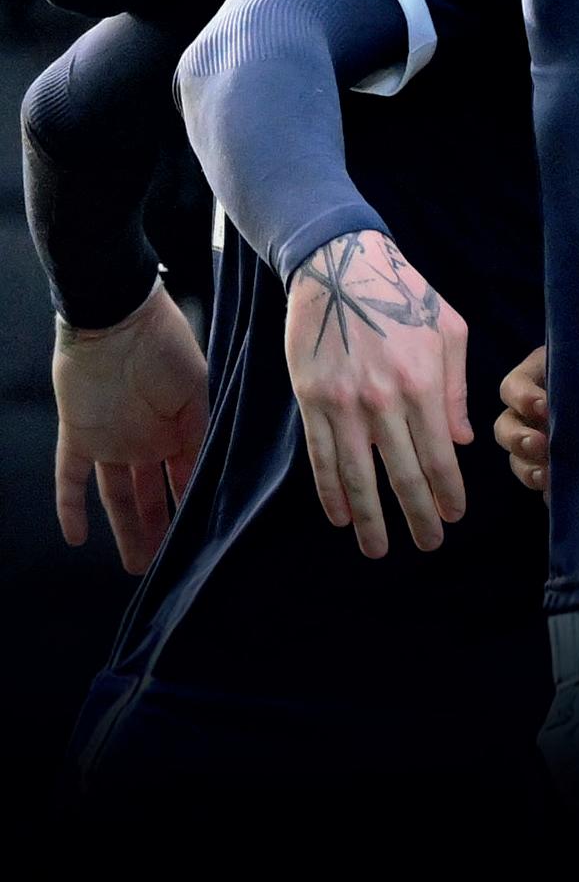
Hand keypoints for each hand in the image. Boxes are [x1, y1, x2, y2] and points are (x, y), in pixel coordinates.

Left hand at [52, 284, 207, 575]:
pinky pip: (69, 477)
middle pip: (151, 496)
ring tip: (135, 564)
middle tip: (164, 568)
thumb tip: (206, 483)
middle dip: (158, 531)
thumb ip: (199, 437)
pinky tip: (74, 538)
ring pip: (116, 495)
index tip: (199, 544)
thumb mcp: (195, 393)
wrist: (117, 314)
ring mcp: (110, 439)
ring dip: (125, 528)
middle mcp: (145, 440)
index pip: (186, 480)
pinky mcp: (77, 434)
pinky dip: (69, 506)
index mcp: (180, 429)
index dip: (191, 511)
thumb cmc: (165, 343)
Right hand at [285, 231, 469, 558]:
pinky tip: (340, 516)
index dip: (447, 492)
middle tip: (428, 544)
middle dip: (417, 516)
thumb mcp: (448, 332)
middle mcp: (383, 400)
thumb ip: (456, 389)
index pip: (439, 456)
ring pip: (358, 476)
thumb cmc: (403, 295)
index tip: (453, 516)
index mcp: (422, 383)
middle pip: (401, 474)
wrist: (339, 266)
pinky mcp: (310, 400)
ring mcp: (342, 403)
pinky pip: (321, 457)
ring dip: (370, 518)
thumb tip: (461, 442)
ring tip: (378, 548)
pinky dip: (330, 492)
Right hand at [495, 345, 549, 497]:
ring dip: (528, 469)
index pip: (512, 388)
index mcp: (536, 380)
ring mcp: (540, 441)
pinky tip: (558, 495)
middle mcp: (530, 414)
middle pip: (505, 427)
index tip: (545, 407)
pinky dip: (547, 491)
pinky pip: (540, 484)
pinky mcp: (553, 467)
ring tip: (547, 477)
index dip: (522, 398)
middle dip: (519, 438)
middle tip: (542, 445)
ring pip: (517, 459)